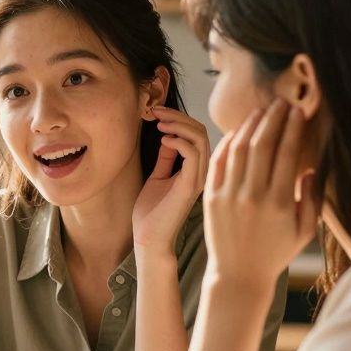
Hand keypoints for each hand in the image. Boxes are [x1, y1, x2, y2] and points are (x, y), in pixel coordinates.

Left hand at [133, 106, 209, 255]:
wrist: (148, 239)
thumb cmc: (151, 213)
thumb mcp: (158, 177)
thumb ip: (166, 159)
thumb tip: (167, 136)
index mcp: (196, 170)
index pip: (198, 134)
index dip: (179, 118)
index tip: (157, 111)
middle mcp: (202, 173)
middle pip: (201, 131)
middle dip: (177, 116)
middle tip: (155, 110)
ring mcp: (198, 179)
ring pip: (200, 139)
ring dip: (177, 124)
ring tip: (158, 122)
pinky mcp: (190, 186)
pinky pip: (193, 154)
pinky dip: (178, 141)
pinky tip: (162, 139)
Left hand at [204, 99, 317, 287]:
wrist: (237, 275)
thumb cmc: (276, 253)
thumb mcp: (304, 230)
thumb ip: (312, 198)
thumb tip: (310, 168)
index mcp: (280, 203)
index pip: (287, 153)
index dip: (293, 128)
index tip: (299, 111)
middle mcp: (253, 196)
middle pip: (262, 145)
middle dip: (273, 119)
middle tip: (281, 102)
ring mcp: (228, 196)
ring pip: (238, 149)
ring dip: (250, 125)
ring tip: (262, 110)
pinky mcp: (210, 198)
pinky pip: (217, 162)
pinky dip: (227, 143)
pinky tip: (237, 131)